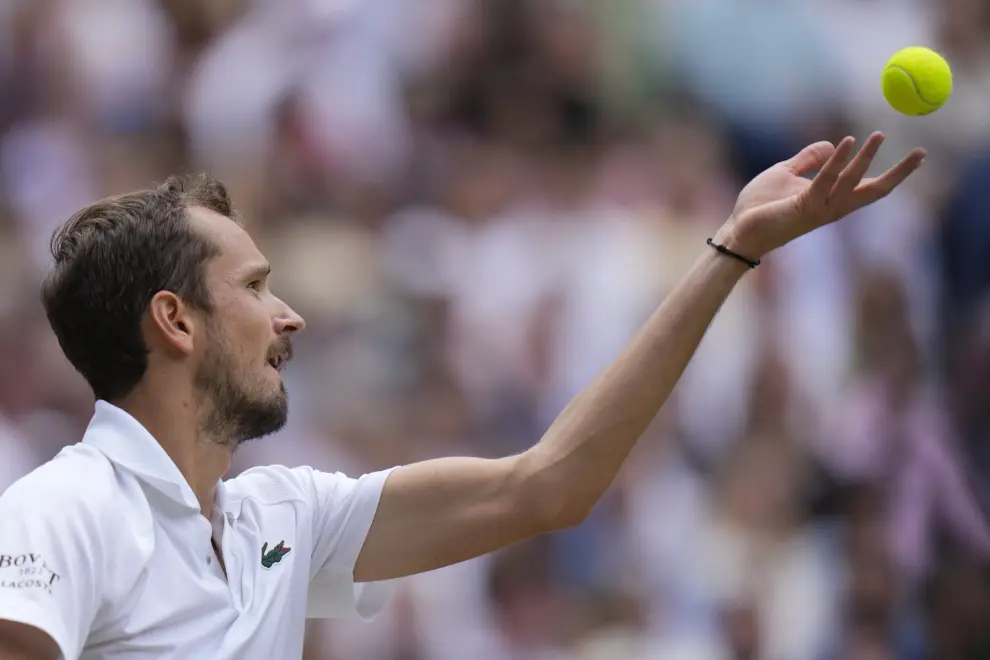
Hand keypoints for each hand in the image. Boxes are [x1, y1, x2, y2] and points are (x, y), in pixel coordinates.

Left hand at [717, 132, 925, 259]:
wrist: (738, 230)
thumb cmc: (761, 206)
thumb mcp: (786, 174)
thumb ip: (809, 160)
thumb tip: (832, 143)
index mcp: (831, 200)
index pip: (869, 186)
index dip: (895, 173)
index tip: (918, 156)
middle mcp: (832, 208)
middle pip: (874, 192)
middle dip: (899, 174)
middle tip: (922, 153)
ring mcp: (819, 209)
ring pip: (851, 183)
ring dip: (866, 159)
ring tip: (879, 135)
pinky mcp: (803, 207)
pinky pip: (824, 182)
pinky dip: (836, 161)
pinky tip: (845, 142)